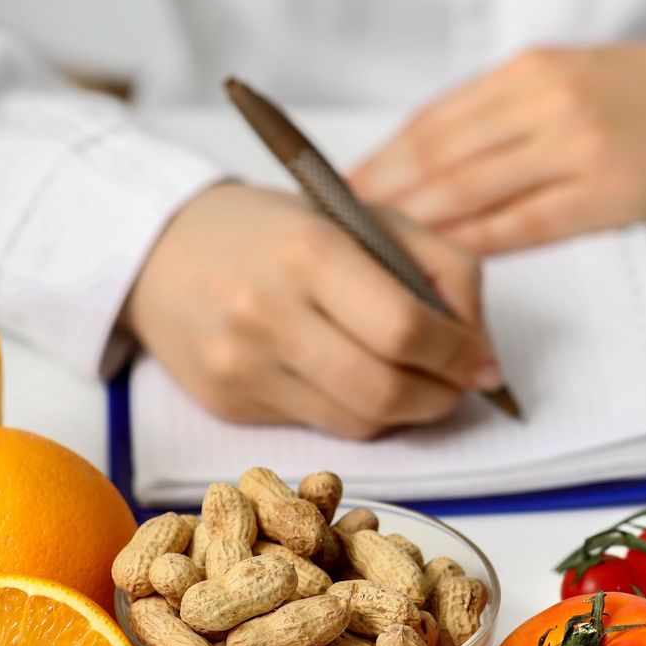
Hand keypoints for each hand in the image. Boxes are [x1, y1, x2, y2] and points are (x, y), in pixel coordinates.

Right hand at [124, 183, 500, 439]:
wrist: (161, 250)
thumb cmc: (278, 230)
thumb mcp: (364, 216)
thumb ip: (440, 269)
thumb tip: (484, 356)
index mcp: (308, 251)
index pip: (406, 330)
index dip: (459, 356)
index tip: (482, 362)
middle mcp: (267, 313)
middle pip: (386, 392)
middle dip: (440, 397)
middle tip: (457, 383)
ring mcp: (243, 366)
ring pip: (359, 423)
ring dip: (405, 412)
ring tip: (412, 380)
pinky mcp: (229, 404)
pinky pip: (321, 428)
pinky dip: (356, 413)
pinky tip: (352, 379)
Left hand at [350, 43, 645, 251]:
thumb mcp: (576, 80)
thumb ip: (510, 114)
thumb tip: (434, 161)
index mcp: (531, 72)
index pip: (434, 121)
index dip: (381, 160)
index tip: (337, 191)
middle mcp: (545, 102)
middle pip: (440, 157)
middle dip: (382, 198)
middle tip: (335, 235)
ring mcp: (578, 147)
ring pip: (472, 192)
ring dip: (417, 228)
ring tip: (374, 259)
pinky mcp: (611, 193)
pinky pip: (525, 225)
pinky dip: (477, 246)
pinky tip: (445, 267)